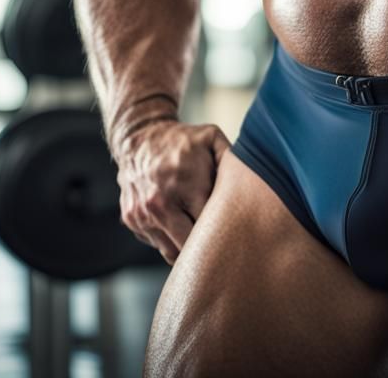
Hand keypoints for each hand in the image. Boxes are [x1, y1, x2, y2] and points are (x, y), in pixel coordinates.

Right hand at [115, 119, 230, 264]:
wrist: (139, 137)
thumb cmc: (183, 140)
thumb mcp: (211, 139)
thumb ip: (232, 159)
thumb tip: (255, 179)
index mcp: (187, 186)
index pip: (210, 227)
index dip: (224, 233)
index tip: (236, 235)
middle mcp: (161, 204)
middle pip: (190, 247)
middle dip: (206, 249)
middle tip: (222, 245)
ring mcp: (143, 215)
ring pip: (171, 251)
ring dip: (186, 248)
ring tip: (202, 238)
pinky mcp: (131, 220)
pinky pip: (156, 243)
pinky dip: (169, 238)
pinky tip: (179, 223)